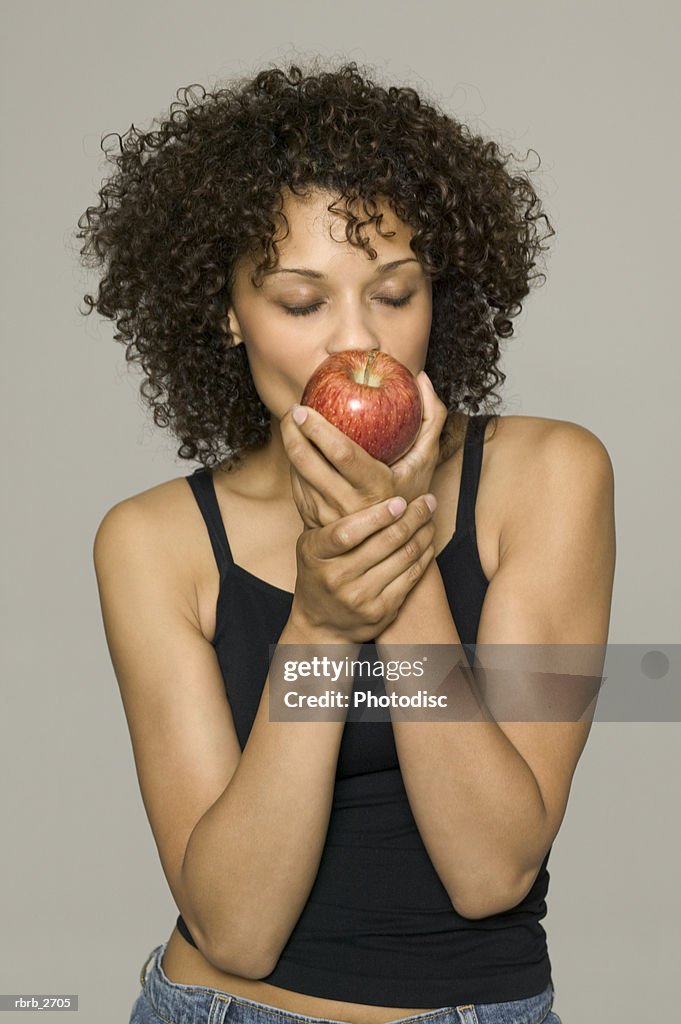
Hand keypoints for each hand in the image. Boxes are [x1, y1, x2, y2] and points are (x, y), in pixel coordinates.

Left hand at [281, 370, 448, 529]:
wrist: (390, 541)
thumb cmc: (409, 488)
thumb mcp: (426, 457)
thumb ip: (431, 417)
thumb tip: (421, 377)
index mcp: (377, 488)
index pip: (342, 454)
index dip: (318, 430)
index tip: (304, 408)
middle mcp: (350, 507)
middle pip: (309, 464)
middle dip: (293, 434)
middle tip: (292, 411)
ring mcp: (329, 517)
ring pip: (298, 475)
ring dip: (289, 445)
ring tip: (291, 424)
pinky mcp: (314, 522)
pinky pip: (296, 487)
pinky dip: (294, 464)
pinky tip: (297, 446)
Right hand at [290, 493, 436, 644]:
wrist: (320, 624)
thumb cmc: (319, 571)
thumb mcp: (311, 545)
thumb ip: (331, 518)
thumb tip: (354, 473)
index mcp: (316, 554)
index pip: (347, 533)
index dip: (376, 516)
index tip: (399, 501)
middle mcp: (336, 577)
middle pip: (384, 543)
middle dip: (412, 518)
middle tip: (426, 501)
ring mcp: (359, 597)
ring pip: (403, 558)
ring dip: (423, 534)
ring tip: (429, 517)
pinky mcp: (380, 612)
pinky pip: (410, 578)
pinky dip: (423, 557)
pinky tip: (427, 542)